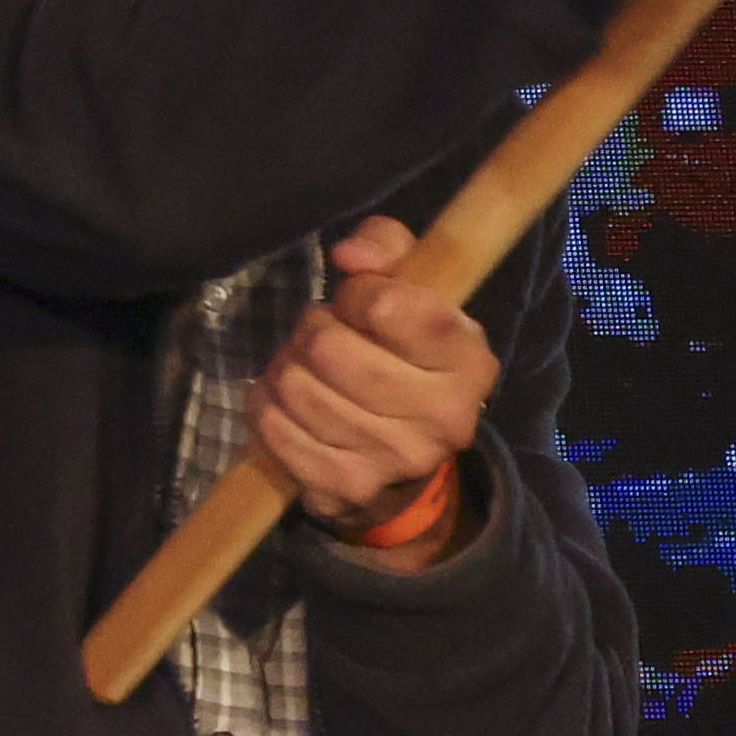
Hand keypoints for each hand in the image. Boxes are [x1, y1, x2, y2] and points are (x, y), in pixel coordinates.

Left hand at [248, 216, 500, 541]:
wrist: (403, 452)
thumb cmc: (401, 350)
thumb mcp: (407, 287)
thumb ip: (385, 248)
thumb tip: (350, 257)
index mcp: (469, 361)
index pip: (385, 306)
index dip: (357, 295)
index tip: (361, 304)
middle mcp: (445, 417)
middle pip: (328, 349)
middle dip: (312, 331)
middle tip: (324, 337)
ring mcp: (396, 459)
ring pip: (296, 386)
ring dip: (287, 367)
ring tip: (310, 370)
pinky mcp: (348, 488)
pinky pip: (275, 427)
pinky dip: (267, 404)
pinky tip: (289, 402)